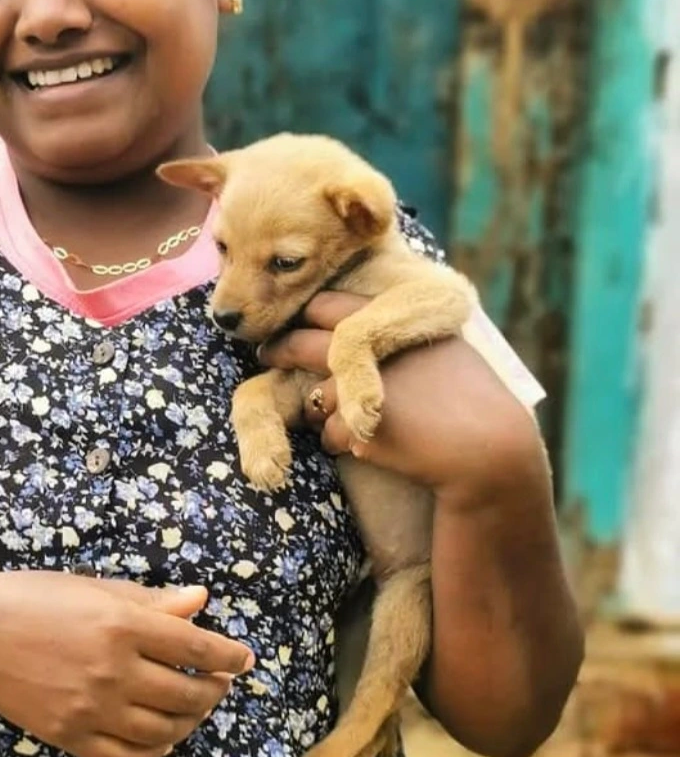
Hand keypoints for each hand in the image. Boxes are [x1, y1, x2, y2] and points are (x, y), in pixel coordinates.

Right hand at [0, 571, 253, 756]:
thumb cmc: (32, 597)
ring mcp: (92, 709)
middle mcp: (113, 669)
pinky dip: (157, 750)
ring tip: (195, 706)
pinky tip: (162, 734)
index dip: (227, 654)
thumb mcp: (93, 586)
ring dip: (191, 720)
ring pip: (165, 728)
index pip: (195, 645)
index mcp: (121, 622)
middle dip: (214, 689)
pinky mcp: (71, 738)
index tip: (244, 658)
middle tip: (219, 681)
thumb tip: (200, 599)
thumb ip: (150, 600)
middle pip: (187, 691)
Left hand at [258, 291, 543, 506]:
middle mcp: (376, 349)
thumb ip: (405, 333)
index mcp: (396, 323)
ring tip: (324, 416)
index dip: (306, 314)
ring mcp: (366, 386)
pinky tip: (362, 446)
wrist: (491, 452)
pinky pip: (330, 434)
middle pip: (303, 342)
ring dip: (316, 407)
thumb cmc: (474, 402)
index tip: (296, 321)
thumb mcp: (445, 349)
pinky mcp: (361, 426)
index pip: (329, 304)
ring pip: (314, 395)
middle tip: (266, 353)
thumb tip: (369, 321)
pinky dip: (339, 441)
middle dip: (279, 349)